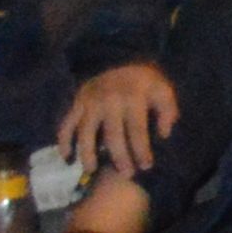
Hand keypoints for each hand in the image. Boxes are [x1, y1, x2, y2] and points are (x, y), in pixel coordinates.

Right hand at [62, 60, 172, 179]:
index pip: (137, 130)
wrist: (117, 58)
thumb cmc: (144, 81)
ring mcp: (90, 103)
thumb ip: (167, 110)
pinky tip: (66, 157)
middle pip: (112, 135)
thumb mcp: (163, 89)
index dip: (142, 150)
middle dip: (119, 157)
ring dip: (87, 153)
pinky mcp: (76, 104)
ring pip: (85, 132)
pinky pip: (66, 124)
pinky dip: (63, 141)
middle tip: (126, 174)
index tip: (146, 166)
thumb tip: (164, 134)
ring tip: (92, 170)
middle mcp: (109, 102)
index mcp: (133, 99)